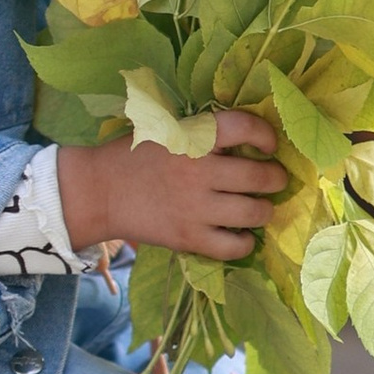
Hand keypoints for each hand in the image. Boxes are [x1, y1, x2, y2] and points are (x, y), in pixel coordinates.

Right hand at [56, 107, 285, 262]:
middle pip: (259, 176)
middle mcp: (199, 172)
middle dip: (275, 177)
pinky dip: (245, 242)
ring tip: (260, 207)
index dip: (266, 134)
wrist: (98, 191)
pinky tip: (242, 235)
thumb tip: (248, 137)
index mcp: (193, 137)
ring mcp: (195, 208)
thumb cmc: (133, 155)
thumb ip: (203, 131)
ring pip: (254, 212)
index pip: (245, 127)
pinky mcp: (188, 237)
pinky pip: (234, 246)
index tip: (269, 145)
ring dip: (265, 209)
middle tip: (273, 179)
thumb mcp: (166, 128)